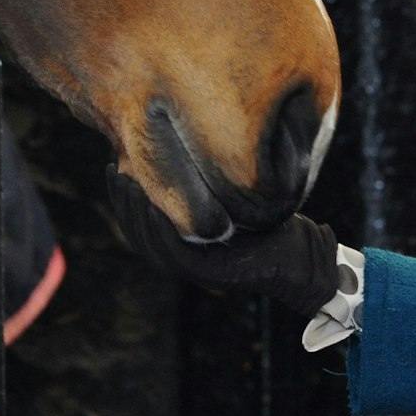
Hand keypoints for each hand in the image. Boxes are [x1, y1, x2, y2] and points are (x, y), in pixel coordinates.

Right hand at [106, 165, 340, 317]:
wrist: (303, 258)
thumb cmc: (273, 224)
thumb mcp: (235, 197)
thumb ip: (211, 181)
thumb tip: (189, 141)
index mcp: (186, 243)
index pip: (141, 223)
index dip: (122, 198)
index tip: (112, 166)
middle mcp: (186, 258)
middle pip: (139, 233)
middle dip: (122, 202)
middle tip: (112, 170)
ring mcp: (197, 268)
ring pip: (152, 243)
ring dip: (135, 213)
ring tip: (126, 181)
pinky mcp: (212, 273)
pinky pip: (176, 252)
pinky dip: (161, 230)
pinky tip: (152, 205)